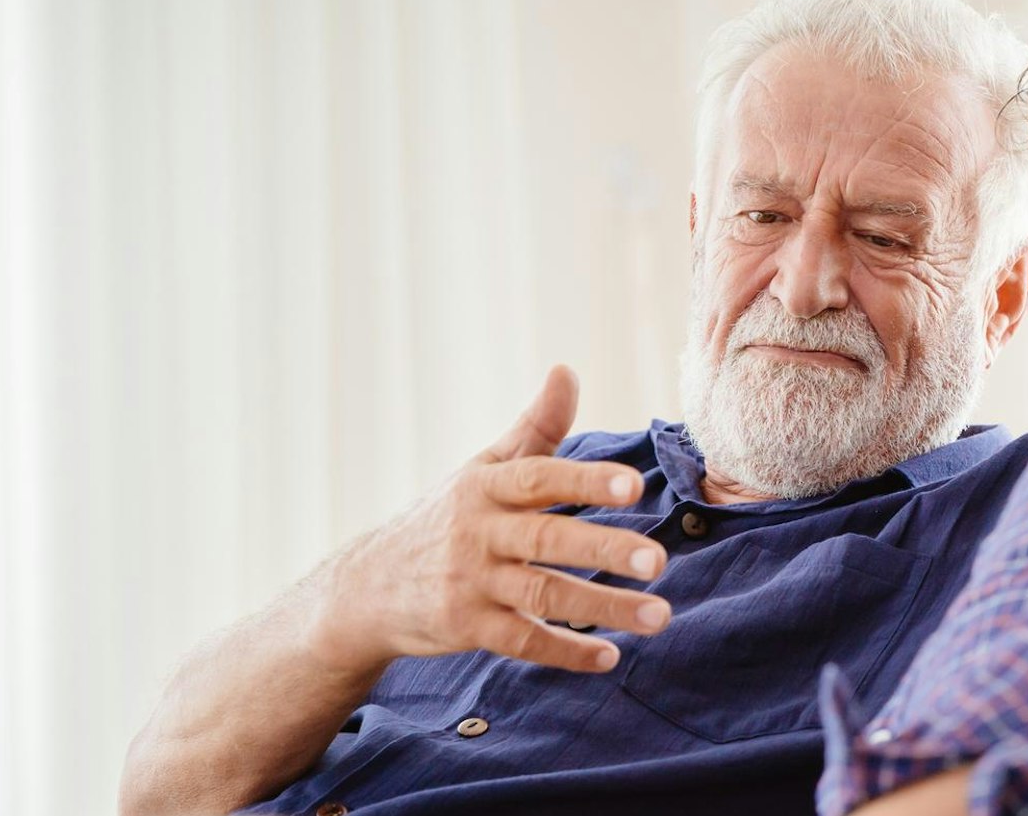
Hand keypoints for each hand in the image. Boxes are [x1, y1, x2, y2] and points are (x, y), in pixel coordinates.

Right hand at [307, 366, 670, 673]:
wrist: (368, 586)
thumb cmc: (444, 518)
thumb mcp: (481, 469)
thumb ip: (534, 428)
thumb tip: (566, 369)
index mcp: (486, 486)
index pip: (539, 477)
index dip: (586, 479)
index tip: (635, 485)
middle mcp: (478, 531)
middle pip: (547, 538)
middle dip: (605, 550)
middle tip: (659, 562)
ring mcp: (470, 582)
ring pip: (543, 595)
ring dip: (603, 607)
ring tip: (659, 615)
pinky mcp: (465, 627)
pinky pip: (522, 641)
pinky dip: (567, 652)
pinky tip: (609, 657)